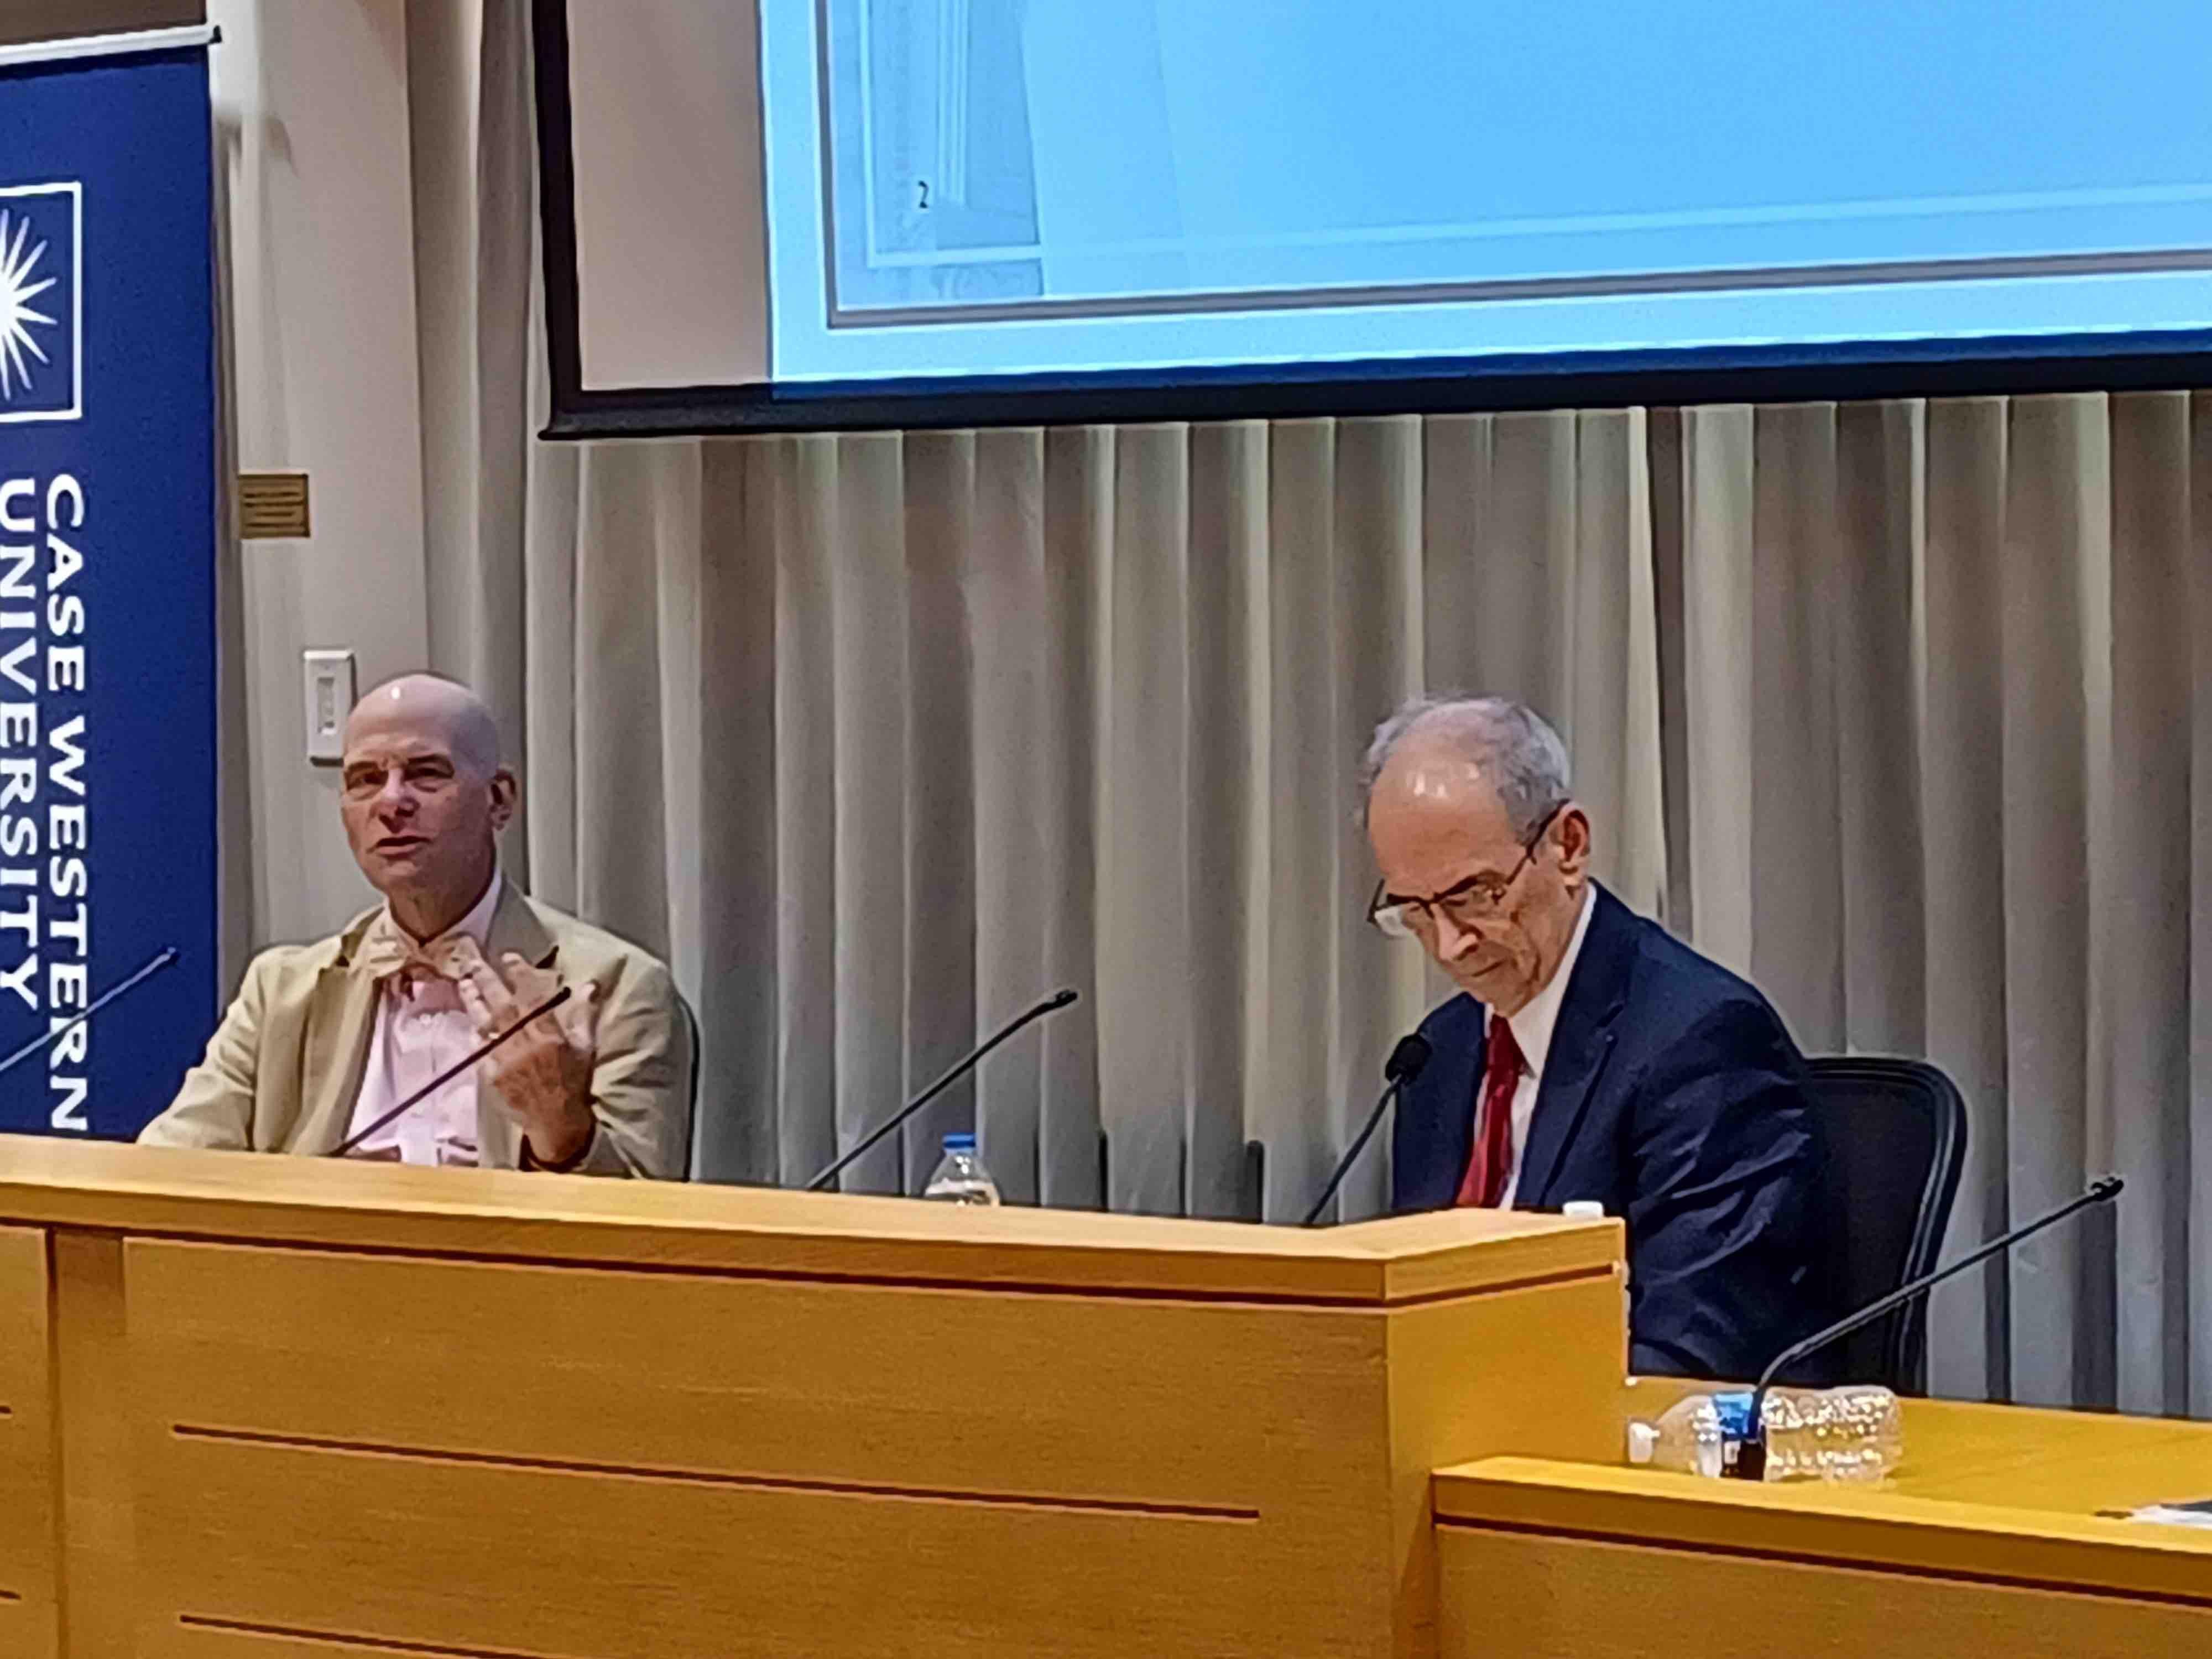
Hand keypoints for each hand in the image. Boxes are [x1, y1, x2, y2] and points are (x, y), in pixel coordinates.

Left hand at [451, 941, 599, 1167]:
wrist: (556, 1122)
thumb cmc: (574, 1083)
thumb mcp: (585, 1047)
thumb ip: (584, 1014)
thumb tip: (589, 985)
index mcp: (548, 1033)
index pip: (530, 995)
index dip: (518, 973)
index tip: (509, 956)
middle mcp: (523, 1043)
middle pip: (501, 1004)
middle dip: (486, 979)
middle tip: (472, 959)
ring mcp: (504, 1059)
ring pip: (485, 1023)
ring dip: (473, 1001)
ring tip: (464, 982)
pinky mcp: (491, 1074)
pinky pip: (479, 1049)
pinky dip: (474, 1034)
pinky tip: (470, 1022)